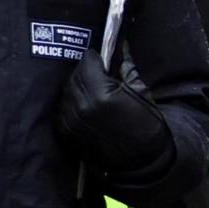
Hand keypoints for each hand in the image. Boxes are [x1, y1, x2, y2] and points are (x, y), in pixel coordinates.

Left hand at [53, 58, 175, 190]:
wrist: (140, 161)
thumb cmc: (146, 124)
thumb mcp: (142, 92)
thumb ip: (127, 68)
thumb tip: (122, 47)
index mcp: (102, 95)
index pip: (87, 64)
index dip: (94, 57)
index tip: (98, 56)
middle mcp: (82, 107)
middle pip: (74, 76)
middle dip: (84, 70)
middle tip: (96, 70)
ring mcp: (71, 120)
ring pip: (66, 91)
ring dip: (76, 85)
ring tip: (91, 86)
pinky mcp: (65, 131)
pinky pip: (62, 107)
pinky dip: (71, 101)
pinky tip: (84, 102)